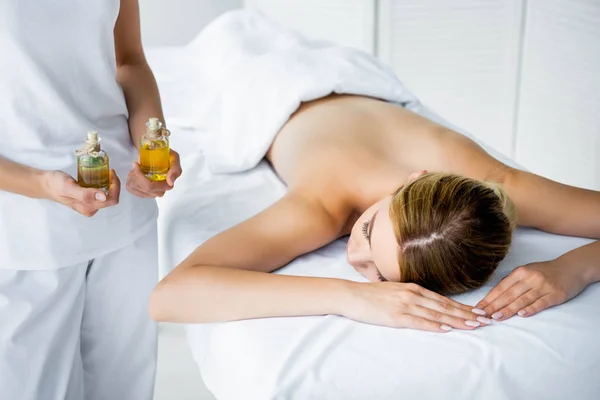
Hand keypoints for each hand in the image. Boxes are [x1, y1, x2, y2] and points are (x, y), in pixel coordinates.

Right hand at [43, 170, 119, 216]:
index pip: (111, 200)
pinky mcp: (87, 199)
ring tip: (106, 172)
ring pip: (107, 195)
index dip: (115, 187)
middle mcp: (90, 208)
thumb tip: (103, 197)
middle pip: (111, 198)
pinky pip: (101, 193)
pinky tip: (101, 176)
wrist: (45, 183)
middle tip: (109, 171)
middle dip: (114, 184)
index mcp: (88, 207)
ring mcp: (89, 204)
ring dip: (110, 184)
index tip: (111, 173)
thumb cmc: (55, 184)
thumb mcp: (69, 187)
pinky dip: (104, 184)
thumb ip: (85, 194)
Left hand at [126, 149, 181, 197]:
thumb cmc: (165, 155)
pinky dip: (130, 180)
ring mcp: (149, 193)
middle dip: (137, 177)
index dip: (143, 178)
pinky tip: (133, 174)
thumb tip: (170, 182)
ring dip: (133, 177)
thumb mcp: (174, 157)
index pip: (153, 187)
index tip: (137, 164)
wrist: (154, 152)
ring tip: (135, 168)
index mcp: (168, 184)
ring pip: (137, 189)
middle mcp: (159, 191)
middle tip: (135, 165)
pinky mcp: (140, 192)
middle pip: (145, 189)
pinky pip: (132, 190)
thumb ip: (175, 169)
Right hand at [344, 282, 486, 331]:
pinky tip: (446, 328)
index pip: (443, 300)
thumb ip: (410, 296)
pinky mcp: (396, 316)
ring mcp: (405, 305)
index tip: (477, 312)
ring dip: (456, 320)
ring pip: (436, 314)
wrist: (351, 295)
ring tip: (472, 325)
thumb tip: (424, 304)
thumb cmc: (370, 295)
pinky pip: (419, 321)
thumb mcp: (394, 291)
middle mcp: (413, 295)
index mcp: (413, 288)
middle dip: (466, 314)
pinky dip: (434, 325)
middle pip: (444, 306)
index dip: (462, 307)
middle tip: (484, 319)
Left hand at [475, 260, 587, 320]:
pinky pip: (540, 303)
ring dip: (508, 309)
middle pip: (508, 294)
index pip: (501, 288)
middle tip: (482, 315)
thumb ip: (513, 282)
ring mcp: (543, 286)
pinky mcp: (555, 295)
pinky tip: (521, 315)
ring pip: (522, 300)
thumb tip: (495, 296)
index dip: (489, 299)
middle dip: (494, 306)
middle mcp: (530, 278)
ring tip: (496, 317)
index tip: (478, 308)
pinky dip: (530, 309)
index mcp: (520, 272)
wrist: (572, 268)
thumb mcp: (527, 272)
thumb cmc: (545, 272)